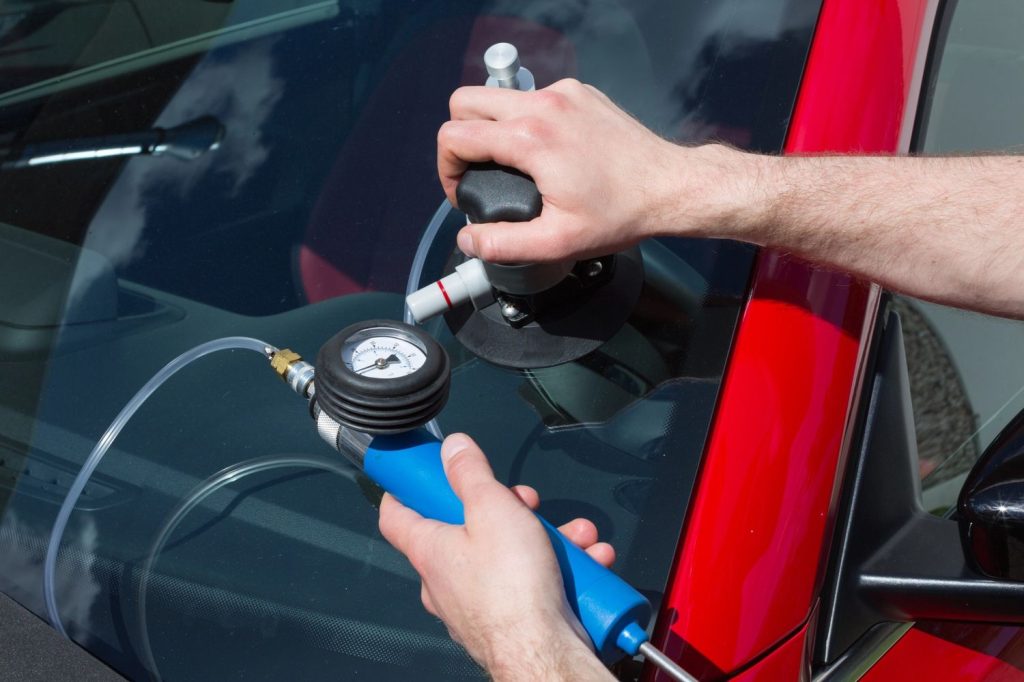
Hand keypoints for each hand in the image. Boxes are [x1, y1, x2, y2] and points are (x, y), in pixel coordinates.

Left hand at [378, 433, 616, 680]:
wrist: (543, 654)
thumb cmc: (511, 590)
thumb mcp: (492, 508)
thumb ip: (471, 474)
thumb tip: (454, 448)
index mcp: (430, 551)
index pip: (397, 515)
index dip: (405, 489)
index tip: (417, 473)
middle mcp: (446, 582)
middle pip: (467, 530)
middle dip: (507, 510)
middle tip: (527, 504)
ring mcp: (476, 605)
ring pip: (507, 556)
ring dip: (545, 540)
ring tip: (574, 537)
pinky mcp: (509, 622)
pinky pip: (530, 585)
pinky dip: (560, 571)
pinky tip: (587, 562)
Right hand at [438, 79, 758, 262]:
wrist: (669, 188)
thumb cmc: (621, 213)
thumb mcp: (556, 242)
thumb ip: (503, 244)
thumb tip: (468, 241)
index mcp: (530, 139)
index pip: (456, 135)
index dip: (447, 168)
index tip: (462, 190)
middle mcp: (544, 105)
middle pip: (467, 101)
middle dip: (459, 137)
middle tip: (475, 171)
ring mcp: (564, 94)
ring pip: (499, 95)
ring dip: (491, 126)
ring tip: (507, 163)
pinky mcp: (580, 93)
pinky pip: (534, 97)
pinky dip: (525, 119)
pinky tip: (543, 150)